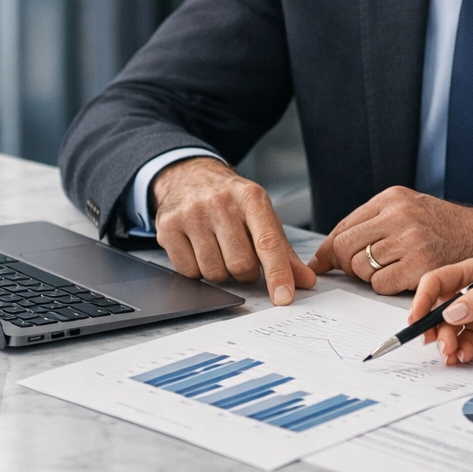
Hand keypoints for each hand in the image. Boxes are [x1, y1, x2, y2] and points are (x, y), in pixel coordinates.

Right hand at [152, 157, 315, 304]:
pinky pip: (189, 272)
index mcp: (251, 198)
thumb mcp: (260, 214)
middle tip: (241, 256)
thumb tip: (304, 281)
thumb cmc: (230, 200)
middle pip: (241, 264)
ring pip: (214, 272)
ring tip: (219, 249)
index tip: (284, 296)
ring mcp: (191, 215)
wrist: (189, 175)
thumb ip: (283, 250)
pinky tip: (199, 249)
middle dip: (245, 271)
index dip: (278, 273)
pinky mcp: (168, 228)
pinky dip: (198, 270)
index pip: (268, 242)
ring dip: (221, 272)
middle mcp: (220, 203)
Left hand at [307, 186, 472, 294]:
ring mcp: (410, 240)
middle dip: (347, 264)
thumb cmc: (444, 227)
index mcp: (392, 198)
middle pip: (345, 247)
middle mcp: (399, 215)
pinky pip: (380, 285)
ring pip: (361, 267)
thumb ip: (372, 224)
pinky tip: (401, 280)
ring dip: (369, 277)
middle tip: (360, 271)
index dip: (329, 250)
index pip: (344, 226)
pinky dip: (385, 287)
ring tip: (389, 271)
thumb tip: (327, 254)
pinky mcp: (421, 266)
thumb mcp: (409, 209)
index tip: (322, 264)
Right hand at [411, 257, 472, 364]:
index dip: (421, 299)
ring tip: (451, 356)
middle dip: (433, 329)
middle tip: (438, 345)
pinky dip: (461, 352)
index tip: (416, 319)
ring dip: (446, 344)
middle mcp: (471, 293)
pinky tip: (464, 357)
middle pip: (439, 311)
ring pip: (451, 331)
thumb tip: (451, 312)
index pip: (437, 282)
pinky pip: (467, 344)